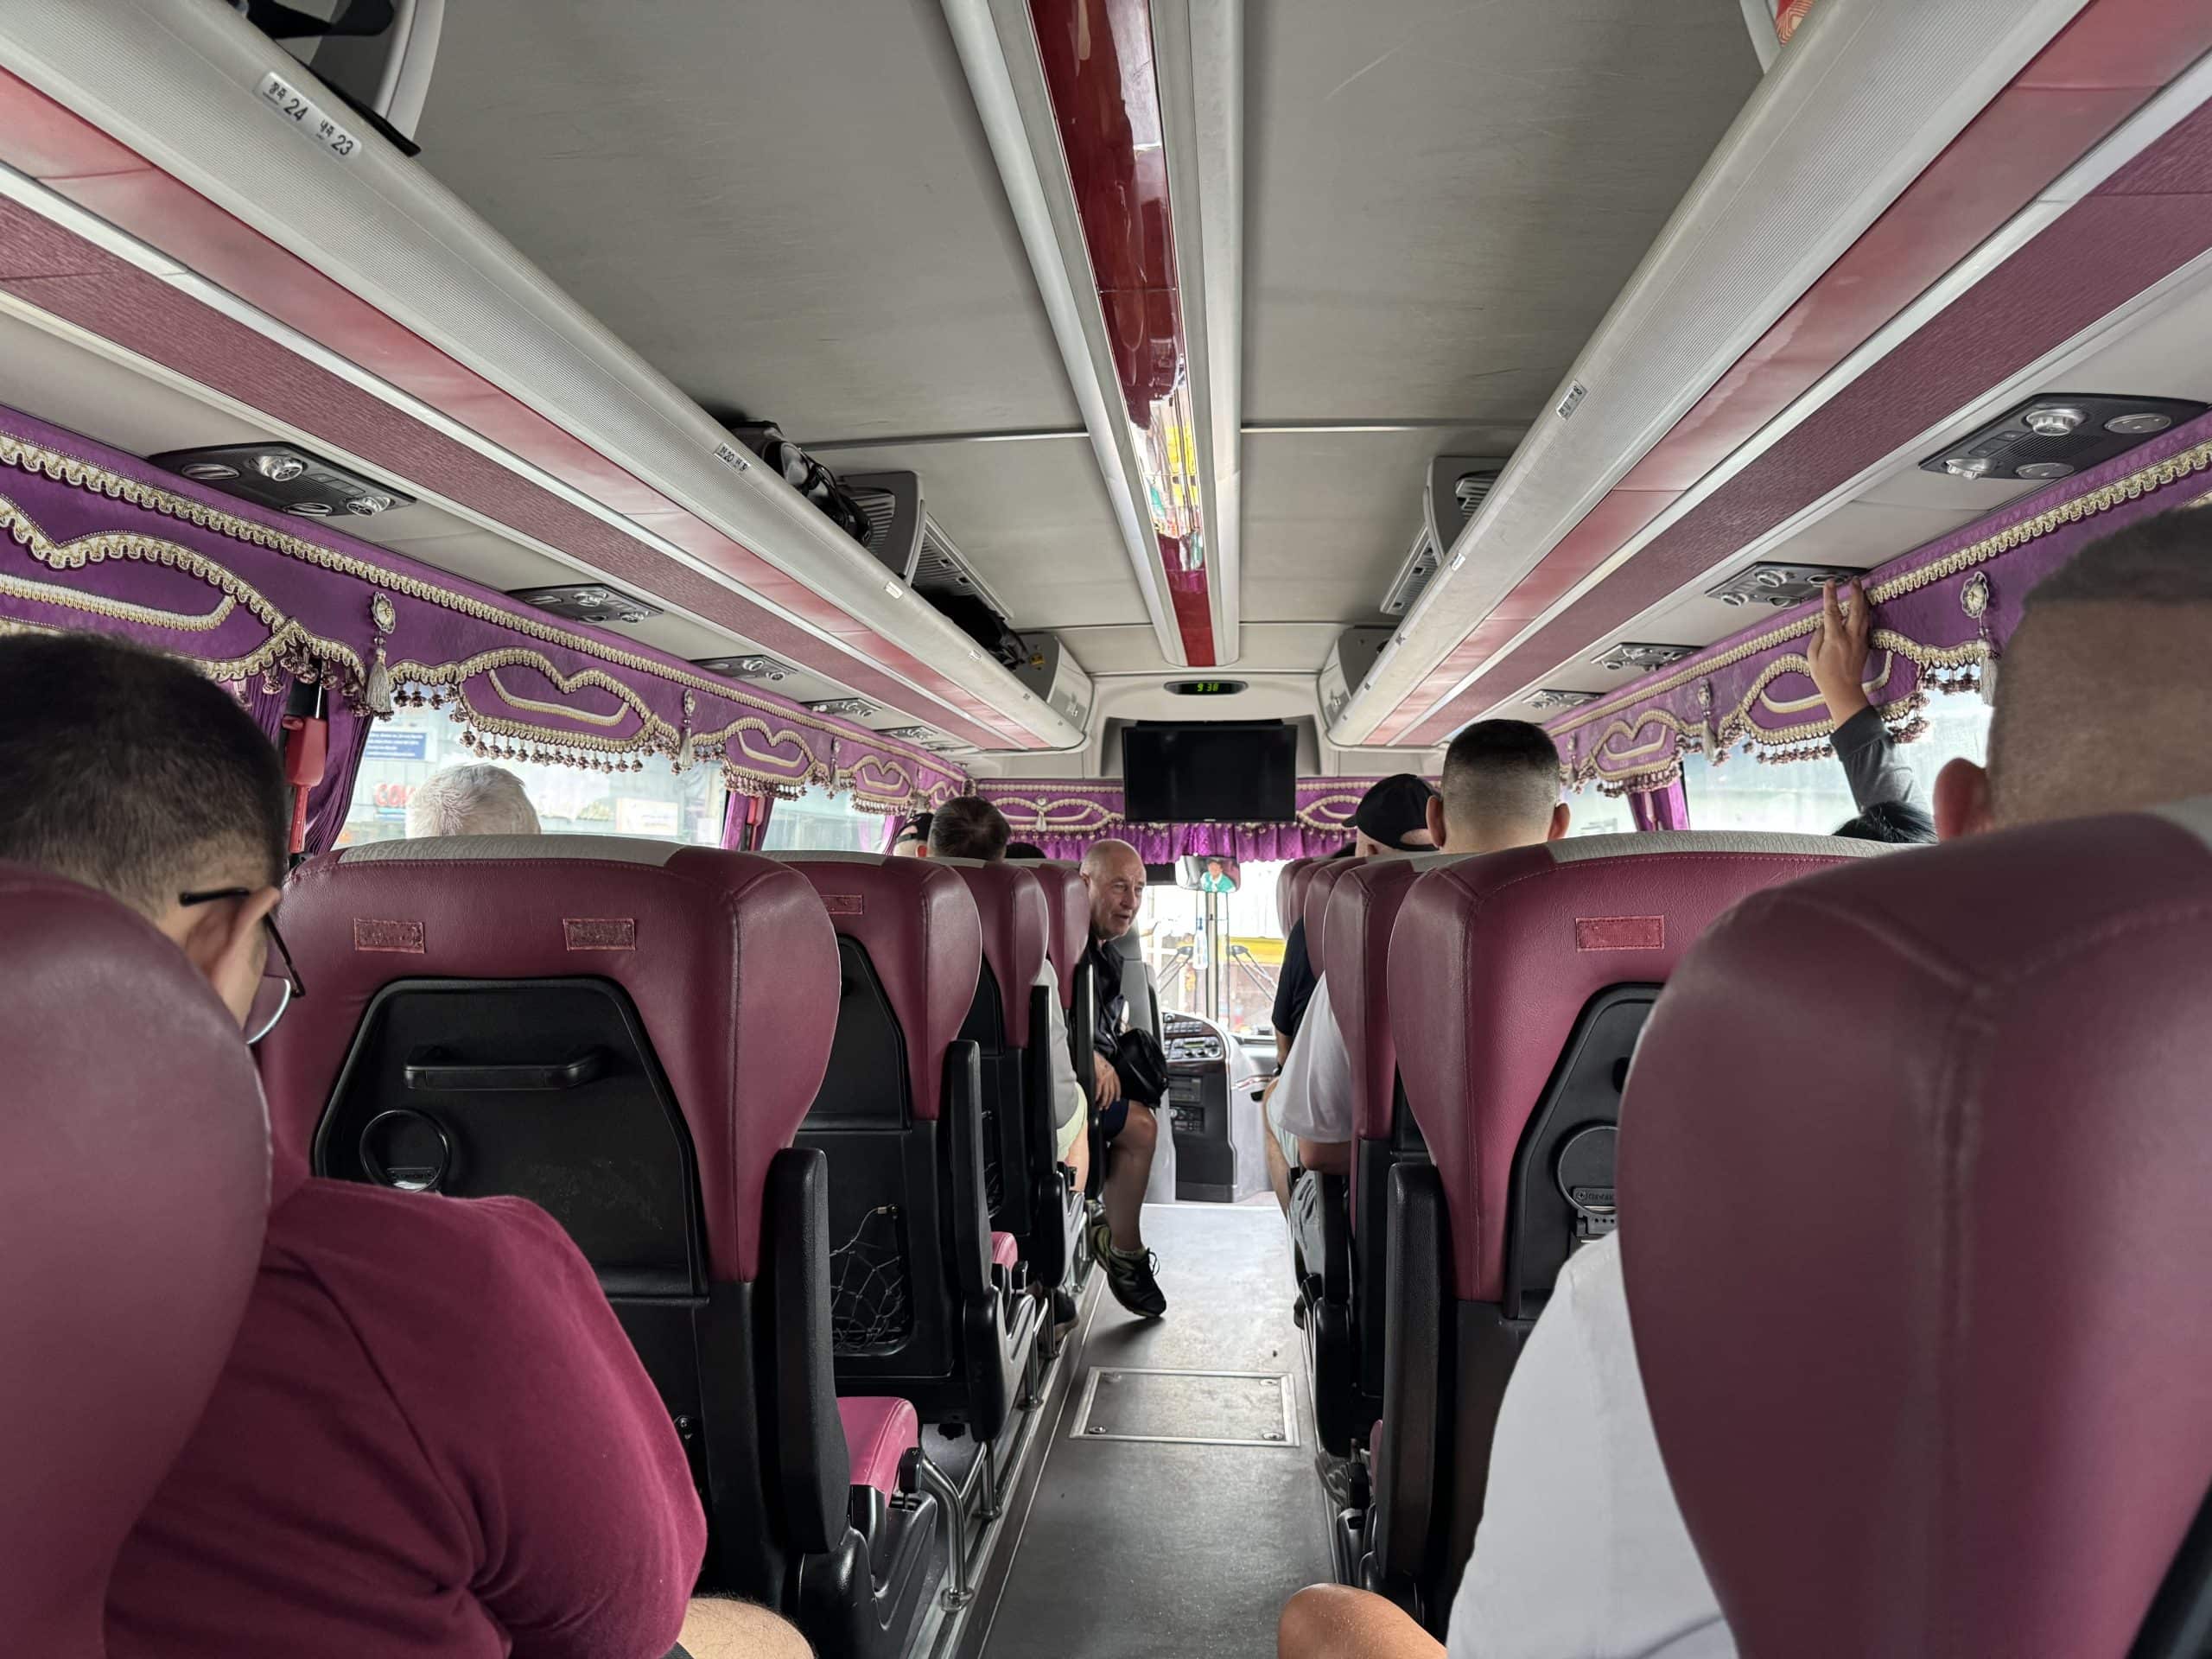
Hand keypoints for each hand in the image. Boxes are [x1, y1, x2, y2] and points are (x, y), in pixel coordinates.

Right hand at [1092, 1053, 1121, 1107]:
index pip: (1117, 1085)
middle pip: (1111, 1091)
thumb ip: (1104, 1073)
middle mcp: (1110, 1073)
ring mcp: (1105, 1075)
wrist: (1089, 1052)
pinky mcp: (1099, 1077)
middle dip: (1109, 1100)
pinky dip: (1097, 1095)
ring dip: (1103, 1101)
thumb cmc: (1093, 1057)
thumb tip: (1101, 1083)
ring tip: (1100, 1106)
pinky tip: (1095, 1099)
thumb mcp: (1102, 1064)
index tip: (1116, 1099)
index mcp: (1112, 1070)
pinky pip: (1099, 1089)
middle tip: (1106, 1106)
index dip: (1117, 1093)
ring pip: (1106, 1092)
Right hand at [1806, 579, 1872, 724]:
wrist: (1843, 690)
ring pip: (1864, 615)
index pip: (1832, 611)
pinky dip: (1865, 614)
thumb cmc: (1826, 676)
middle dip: (1855, 592)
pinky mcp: (1865, 645)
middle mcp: (1850, 637)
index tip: (1830, 584)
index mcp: (1835, 639)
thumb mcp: (1813, 656)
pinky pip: (1866, 625)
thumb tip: (1823, 624)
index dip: (1830, 595)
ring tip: (1860, 590)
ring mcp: (1860, 640)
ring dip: (1862, 601)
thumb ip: (1818, 636)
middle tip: (1854, 581)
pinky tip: (1864, 609)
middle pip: (1855, 608)